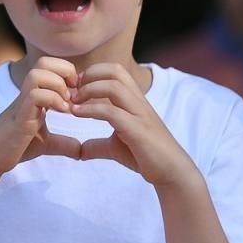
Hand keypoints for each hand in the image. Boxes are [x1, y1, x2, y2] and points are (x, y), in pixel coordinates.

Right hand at [0, 57, 82, 184]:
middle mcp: (27, 94)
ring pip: (37, 73)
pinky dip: (53, 100)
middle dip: (65, 71)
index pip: (49, 65)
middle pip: (43, 62)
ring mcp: (22, 104)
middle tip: (74, 93)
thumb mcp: (45, 143)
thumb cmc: (13, 148)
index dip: (68, 72)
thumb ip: (63, 143)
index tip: (77, 92)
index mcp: (34, 95)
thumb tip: (81, 151)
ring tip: (66, 104)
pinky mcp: (19, 118)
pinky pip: (35, 96)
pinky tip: (61, 113)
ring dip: (58, 85)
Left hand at [67, 63, 195, 188]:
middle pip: (115, 71)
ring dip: (88, 90)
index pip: (114, 71)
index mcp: (133, 101)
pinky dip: (90, 110)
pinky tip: (76, 114)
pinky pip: (112, 112)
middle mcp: (138, 102)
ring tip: (72, 102)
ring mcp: (139, 114)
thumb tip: (80, 152)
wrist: (171, 172)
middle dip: (90, 75)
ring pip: (114, 87)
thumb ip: (97, 145)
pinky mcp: (137, 130)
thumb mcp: (115, 148)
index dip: (92, 73)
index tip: (74, 88)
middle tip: (71, 90)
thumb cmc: (145, 156)